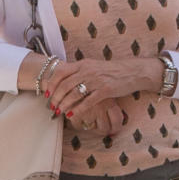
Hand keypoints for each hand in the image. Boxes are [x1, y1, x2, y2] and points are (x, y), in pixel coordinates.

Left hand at [45, 56, 159, 126]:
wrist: (132, 71)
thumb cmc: (111, 71)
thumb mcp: (94, 66)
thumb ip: (80, 71)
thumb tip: (64, 81)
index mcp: (83, 64)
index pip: (60, 72)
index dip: (51, 84)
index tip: (46, 94)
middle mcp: (87, 70)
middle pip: (64, 85)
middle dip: (55, 98)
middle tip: (51, 107)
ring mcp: (96, 80)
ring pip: (73, 94)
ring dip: (64, 105)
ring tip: (59, 112)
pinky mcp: (105, 90)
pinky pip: (87, 102)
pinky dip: (77, 109)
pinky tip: (72, 115)